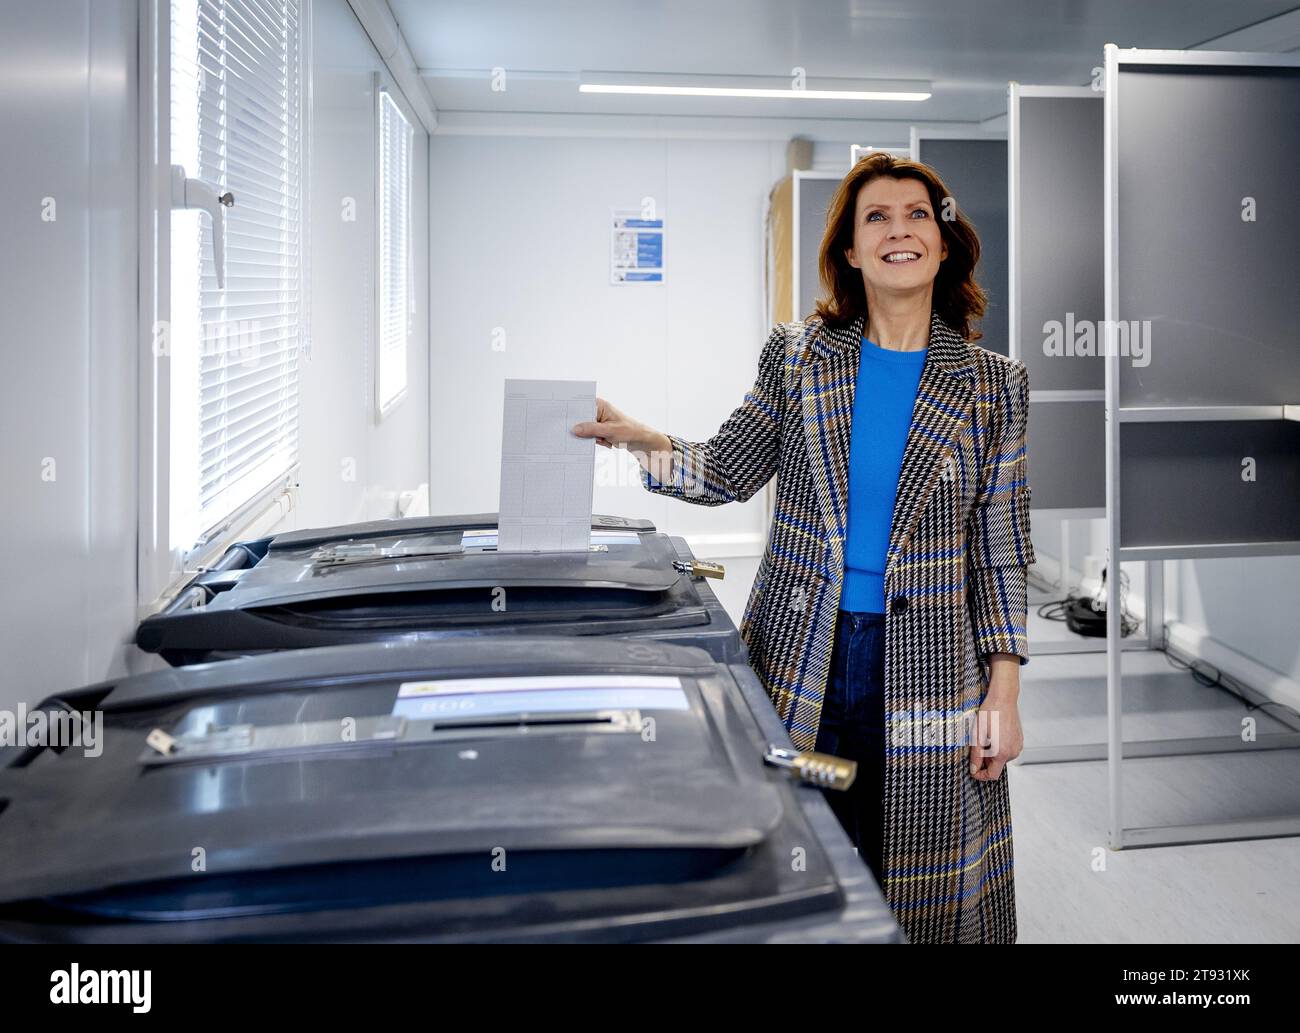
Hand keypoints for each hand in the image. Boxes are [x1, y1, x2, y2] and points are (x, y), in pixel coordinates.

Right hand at [571, 397, 671, 475]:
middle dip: (579, 428)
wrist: (640, 442)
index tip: (562, 420)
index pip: (581, 406)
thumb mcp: (609, 430)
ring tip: (600, 440)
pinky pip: (588, 436)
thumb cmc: (629, 431)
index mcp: (600, 405)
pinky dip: (593, 441)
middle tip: (575, 435)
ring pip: (583, 430)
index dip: (572, 413)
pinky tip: (603, 442)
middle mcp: (597, 411)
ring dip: (588, 437)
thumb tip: (574, 429)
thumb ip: (591, 429)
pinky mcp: (598, 431)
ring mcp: (597, 422)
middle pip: (580, 419)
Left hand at [970, 656, 1023, 780]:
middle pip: (996, 766)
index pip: (992, 775)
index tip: (973, 770)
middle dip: (985, 761)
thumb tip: (974, 769)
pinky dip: (999, 747)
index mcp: (1002, 753)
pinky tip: (993, 734)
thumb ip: (976, 755)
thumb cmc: (990, 713)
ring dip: (992, 753)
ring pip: (1001, 758)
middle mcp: (1013, 752)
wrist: (1003, 698)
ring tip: (985, 737)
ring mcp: (1018, 746)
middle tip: (977, 746)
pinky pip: (1007, 750)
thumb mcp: (977, 735)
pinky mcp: (1019, 740)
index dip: (981, 775)